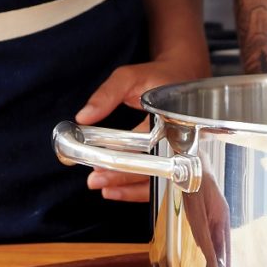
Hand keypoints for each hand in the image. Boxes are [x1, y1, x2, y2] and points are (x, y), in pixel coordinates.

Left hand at [76, 55, 205, 202]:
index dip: (121, 156)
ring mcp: (177, 151)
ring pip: (156, 180)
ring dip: (128, 188)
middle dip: (121, 177)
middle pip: (151, 168)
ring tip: (104, 188)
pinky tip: (116, 190)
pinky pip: (157, 181)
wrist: (183, 76)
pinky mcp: (172, 158)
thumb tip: (84, 116)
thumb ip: (107, 94)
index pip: (145, 144)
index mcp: (169, 118)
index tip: (98, 163)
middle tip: (96, 179)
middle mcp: (178, 138)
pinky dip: (136, 190)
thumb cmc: (157, 77)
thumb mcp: (129, 77)